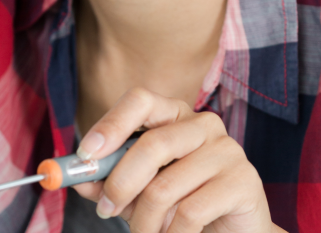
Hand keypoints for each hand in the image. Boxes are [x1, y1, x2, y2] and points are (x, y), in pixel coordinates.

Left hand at [72, 88, 280, 232]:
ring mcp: (228, 150)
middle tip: (105, 212)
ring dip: (144, 221)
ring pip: (165, 186)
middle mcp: (203, 124)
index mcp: (174, 115)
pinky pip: (191, 211)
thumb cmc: (179, 204)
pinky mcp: (244, 181)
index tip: (85, 155)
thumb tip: (76, 177)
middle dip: (120, 184)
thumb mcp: (137, 192)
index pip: (140, 101)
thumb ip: (106, 181)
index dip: (110, 125)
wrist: (231, 231)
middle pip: (152, 144)